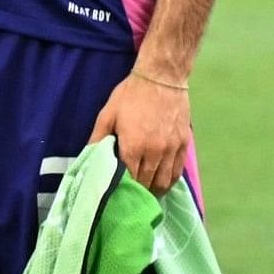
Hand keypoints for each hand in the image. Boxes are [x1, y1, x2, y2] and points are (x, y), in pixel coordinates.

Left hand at [91, 73, 192, 193]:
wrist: (162, 77)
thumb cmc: (131, 95)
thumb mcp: (107, 115)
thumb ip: (98, 140)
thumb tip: (89, 160)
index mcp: (134, 146)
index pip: (129, 180)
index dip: (123, 190)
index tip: (117, 194)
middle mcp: (155, 152)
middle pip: (147, 184)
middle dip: (138, 193)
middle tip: (130, 197)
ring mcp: (172, 149)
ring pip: (165, 181)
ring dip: (155, 190)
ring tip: (146, 193)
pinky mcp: (184, 144)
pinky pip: (178, 171)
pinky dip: (169, 180)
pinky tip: (162, 182)